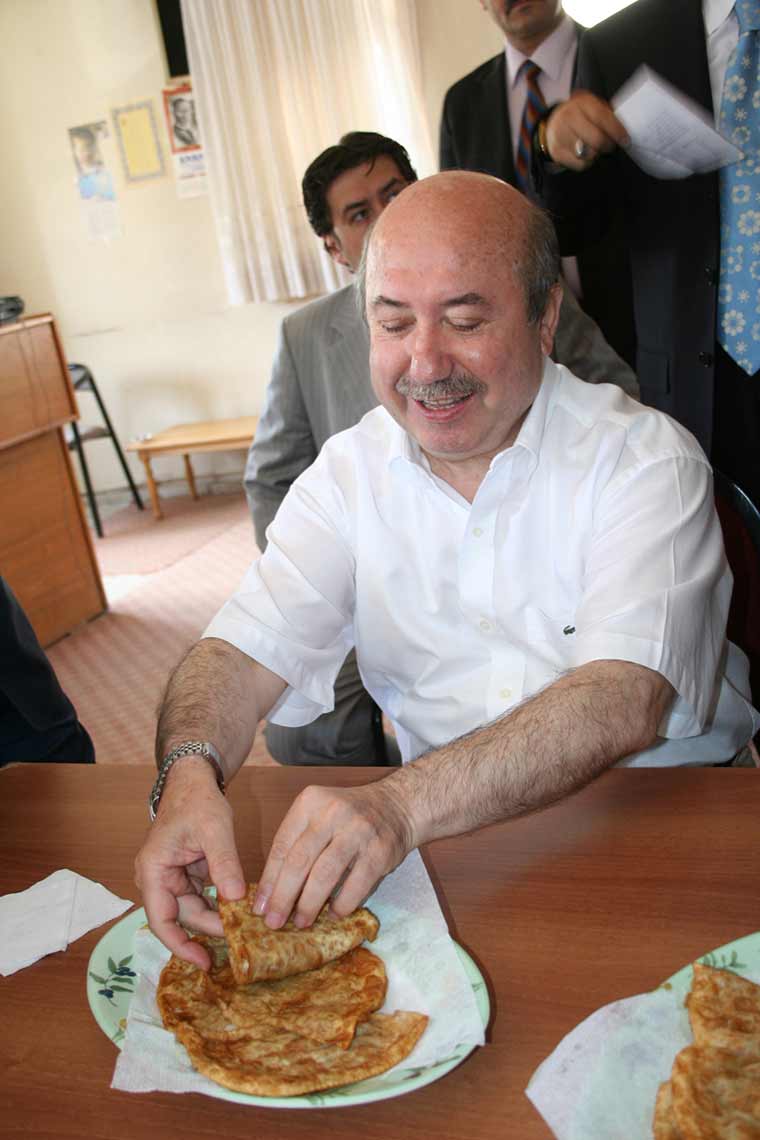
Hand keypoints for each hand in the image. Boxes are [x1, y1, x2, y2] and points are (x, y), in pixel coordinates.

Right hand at [134, 758, 245, 968]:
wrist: (193, 780)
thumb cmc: (197, 800)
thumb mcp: (214, 830)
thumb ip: (224, 864)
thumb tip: (237, 900)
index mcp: (154, 871)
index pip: (161, 920)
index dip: (180, 945)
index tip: (204, 962)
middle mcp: (157, 878)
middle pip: (181, 918)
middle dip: (209, 931)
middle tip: (240, 943)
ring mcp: (171, 877)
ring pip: (193, 910)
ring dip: (216, 920)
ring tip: (243, 931)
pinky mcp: (186, 875)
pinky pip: (201, 898)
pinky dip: (219, 904)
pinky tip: (239, 912)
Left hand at [253, 779, 415, 929]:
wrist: (397, 805)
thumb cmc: (349, 816)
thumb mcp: (319, 814)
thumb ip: (297, 843)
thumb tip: (272, 891)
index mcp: (310, 802)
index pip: (282, 845)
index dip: (269, 879)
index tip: (259, 906)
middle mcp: (332, 812)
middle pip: (299, 861)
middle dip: (283, 896)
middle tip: (273, 921)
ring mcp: (358, 831)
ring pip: (325, 875)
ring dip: (309, 904)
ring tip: (301, 922)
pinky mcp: (380, 850)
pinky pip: (356, 885)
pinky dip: (342, 905)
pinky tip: (333, 914)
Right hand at [545, 91, 628, 169]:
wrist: (553, 124)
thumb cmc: (579, 116)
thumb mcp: (592, 107)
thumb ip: (607, 115)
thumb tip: (622, 130)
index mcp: (581, 103)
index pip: (602, 118)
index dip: (616, 130)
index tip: (626, 140)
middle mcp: (568, 117)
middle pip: (597, 139)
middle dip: (608, 146)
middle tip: (610, 146)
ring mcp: (560, 135)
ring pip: (589, 154)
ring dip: (596, 154)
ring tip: (594, 148)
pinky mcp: (557, 152)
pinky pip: (580, 164)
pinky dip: (586, 162)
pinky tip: (584, 155)